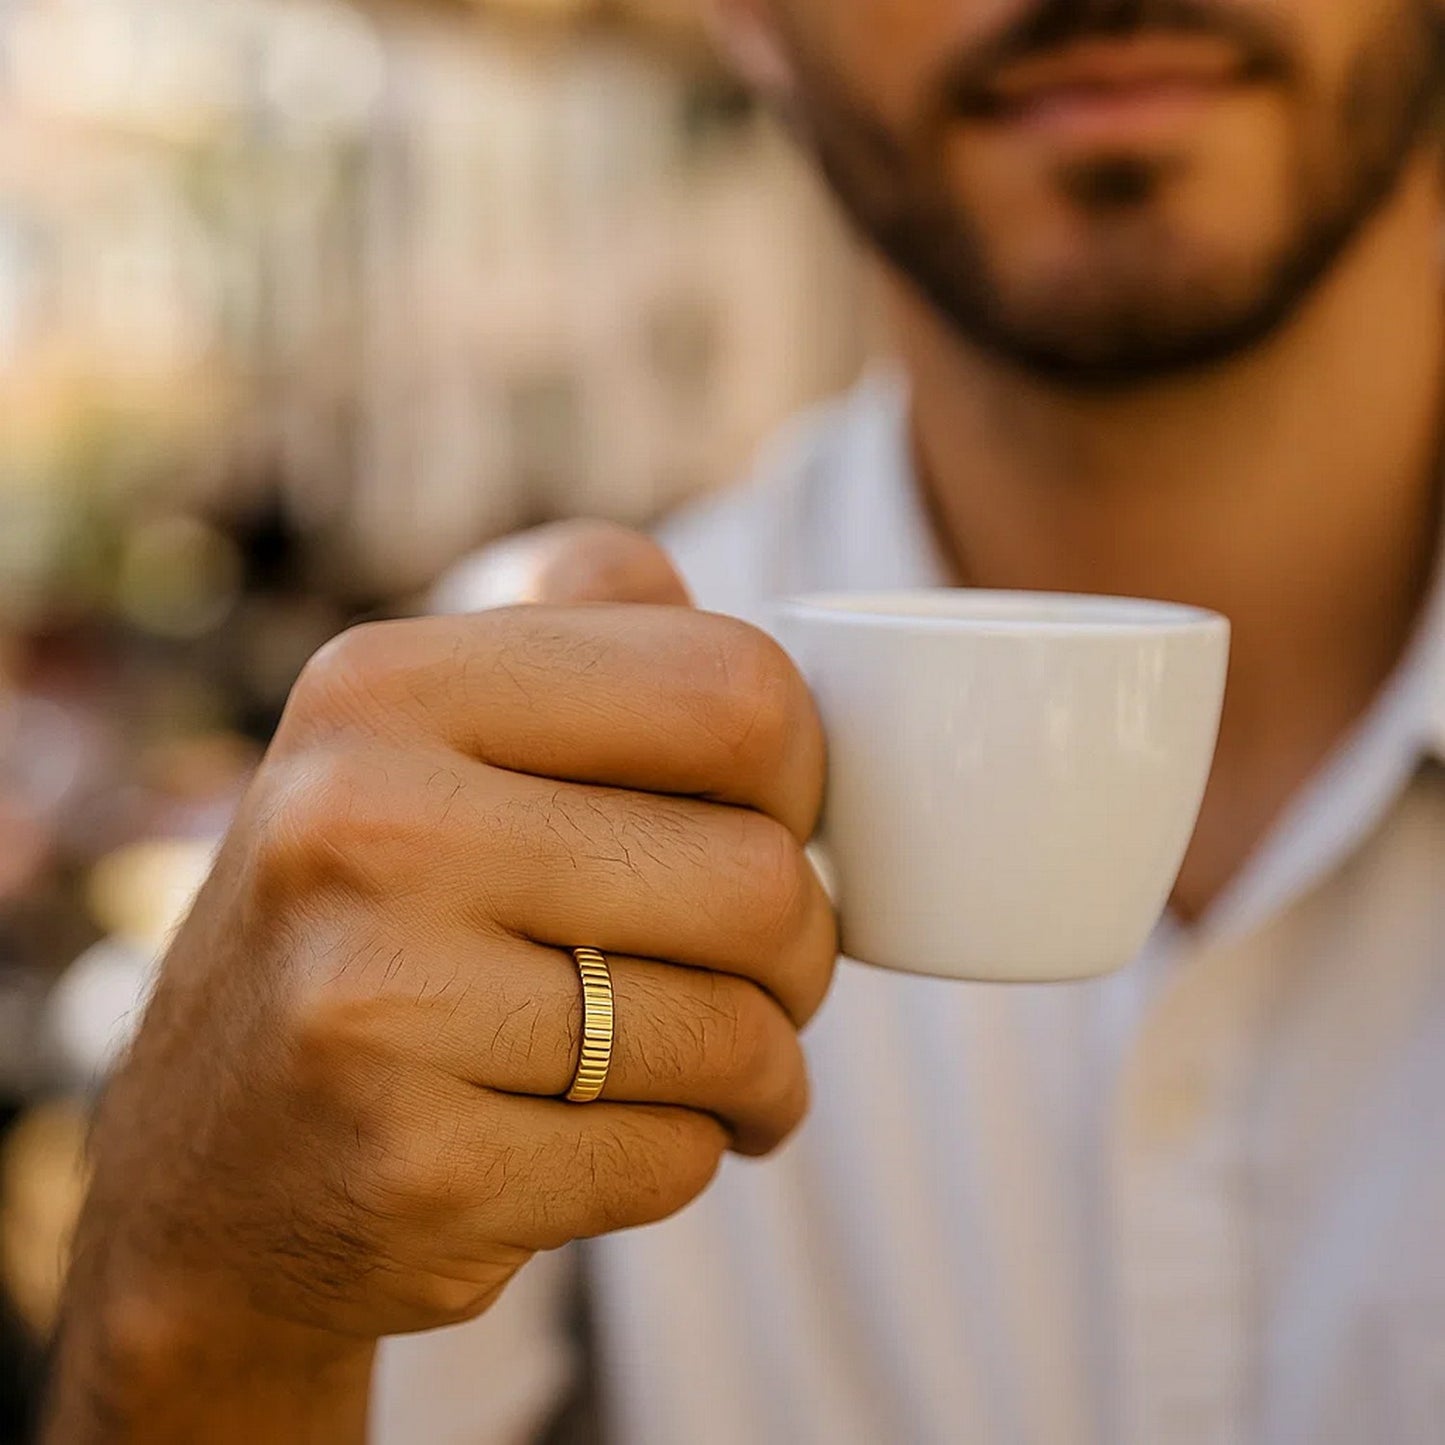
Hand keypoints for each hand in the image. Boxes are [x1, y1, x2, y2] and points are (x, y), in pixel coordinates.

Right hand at [47, 522, 835, 1439]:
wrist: (209, 1175)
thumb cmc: (375, 924)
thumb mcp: (423, 739)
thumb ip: (584, 634)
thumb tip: (759, 643)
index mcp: (388, 685)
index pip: (735, 688)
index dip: (801, 772)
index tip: (772, 823)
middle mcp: (363, 825)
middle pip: (759, 876)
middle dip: (803, 944)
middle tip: (769, 971)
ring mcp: (375, 1005)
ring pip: (737, 1033)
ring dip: (763, 1064)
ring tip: (718, 1065)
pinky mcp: (413, 1169)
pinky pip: (675, 1158)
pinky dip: (687, 1152)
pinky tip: (619, 1135)